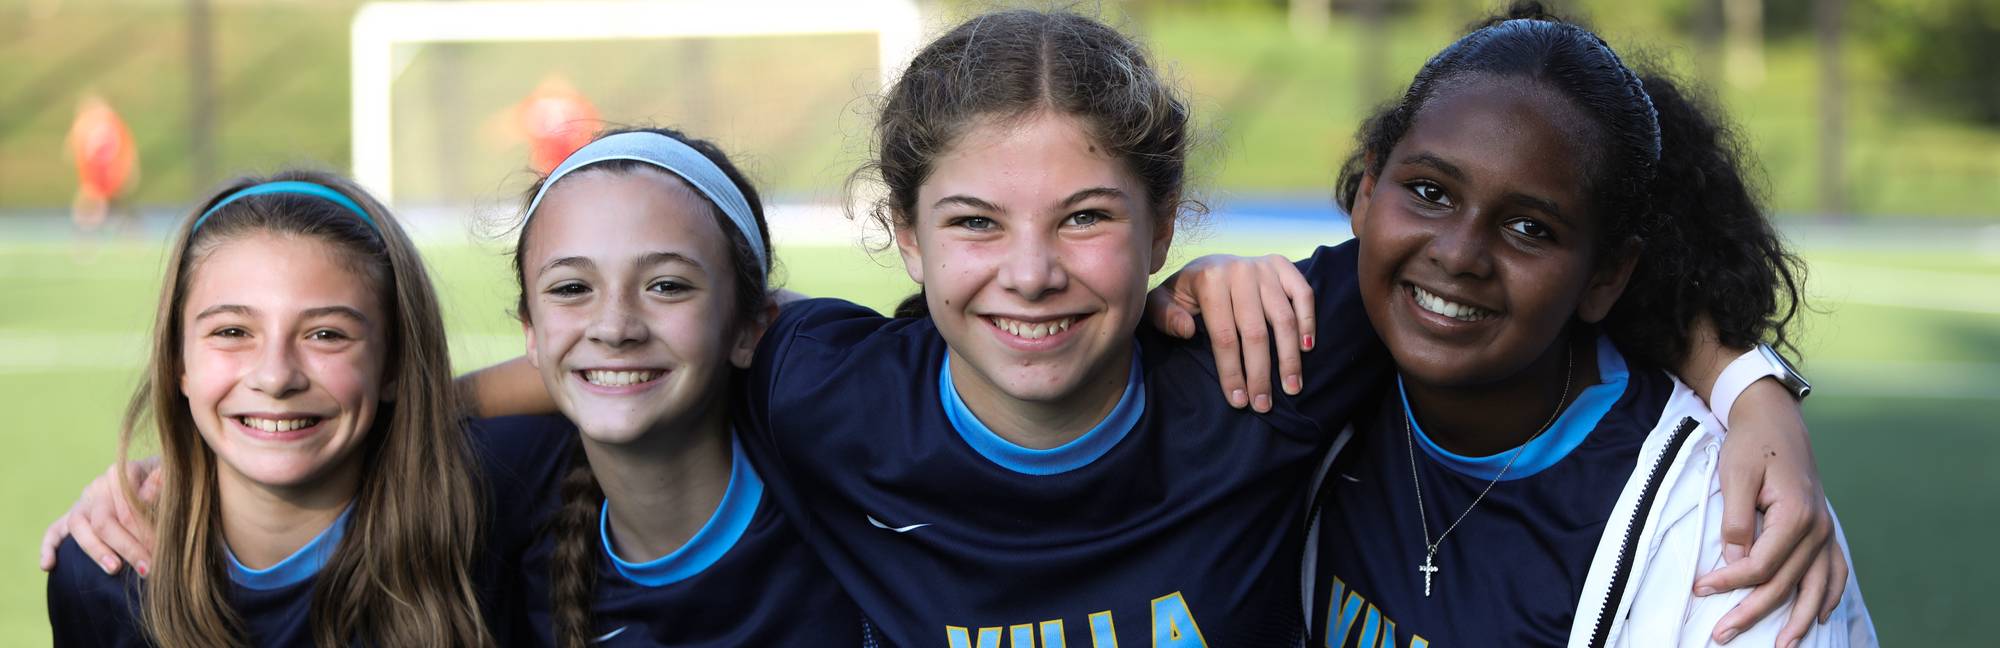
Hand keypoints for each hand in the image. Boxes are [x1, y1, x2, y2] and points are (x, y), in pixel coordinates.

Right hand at [38, 457, 161, 576]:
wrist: (158, 477)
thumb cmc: (170, 484)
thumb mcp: (172, 479)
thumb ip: (163, 483)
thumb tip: (161, 477)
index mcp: (123, 473)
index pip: (128, 507)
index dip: (145, 532)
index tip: (160, 552)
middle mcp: (99, 486)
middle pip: (105, 520)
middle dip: (128, 547)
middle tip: (148, 568)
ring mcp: (83, 501)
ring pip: (79, 527)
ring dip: (96, 550)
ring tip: (114, 568)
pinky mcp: (71, 517)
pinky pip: (53, 530)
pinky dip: (48, 547)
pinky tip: (48, 566)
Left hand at [1145, 254, 1314, 412]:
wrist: (1207, 264)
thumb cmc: (1185, 292)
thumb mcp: (1162, 302)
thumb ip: (1165, 315)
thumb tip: (1187, 330)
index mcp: (1209, 279)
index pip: (1224, 336)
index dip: (1232, 372)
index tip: (1239, 401)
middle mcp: (1240, 270)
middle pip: (1256, 333)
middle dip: (1260, 374)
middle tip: (1263, 405)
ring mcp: (1264, 267)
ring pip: (1284, 319)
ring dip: (1289, 358)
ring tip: (1291, 388)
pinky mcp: (1282, 265)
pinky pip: (1304, 294)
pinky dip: (1308, 321)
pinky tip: (1306, 349)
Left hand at [1696, 380, 1844, 644]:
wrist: (1775, 420)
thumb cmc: (1751, 445)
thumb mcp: (1734, 477)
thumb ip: (1736, 522)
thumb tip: (1736, 565)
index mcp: (1796, 515)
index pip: (1760, 565)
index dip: (1729, 583)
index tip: (1700, 589)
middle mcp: (1818, 528)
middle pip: (1785, 583)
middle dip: (1753, 612)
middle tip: (1721, 635)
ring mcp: (1826, 530)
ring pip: (1816, 586)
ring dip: (1799, 619)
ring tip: (1783, 645)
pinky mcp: (1824, 529)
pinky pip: (1835, 570)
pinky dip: (1830, 595)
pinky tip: (1821, 615)